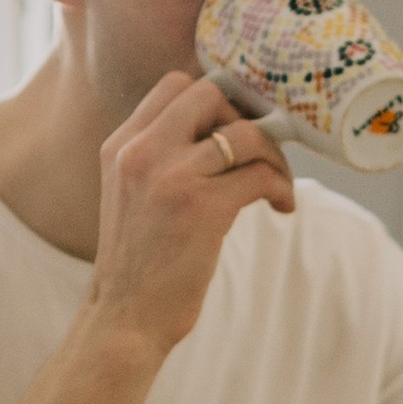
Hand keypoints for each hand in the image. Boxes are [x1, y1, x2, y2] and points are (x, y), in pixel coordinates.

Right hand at [87, 74, 296, 362]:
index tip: (235, 128)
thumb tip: (223, 134)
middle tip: (258, 153)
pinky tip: (281, 207)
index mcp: (121, 145)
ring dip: (274, 156)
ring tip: (278, 185)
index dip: (216, 99)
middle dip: (244, 116)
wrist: (125, 318)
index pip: (175, 85)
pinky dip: (281, 186)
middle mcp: (142, 151)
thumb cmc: (139, 265)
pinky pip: (260, 174)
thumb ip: (159, 159)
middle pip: (210, 94)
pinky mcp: (203, 208)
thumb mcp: (130, 196)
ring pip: (244, 133)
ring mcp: (171, 177)